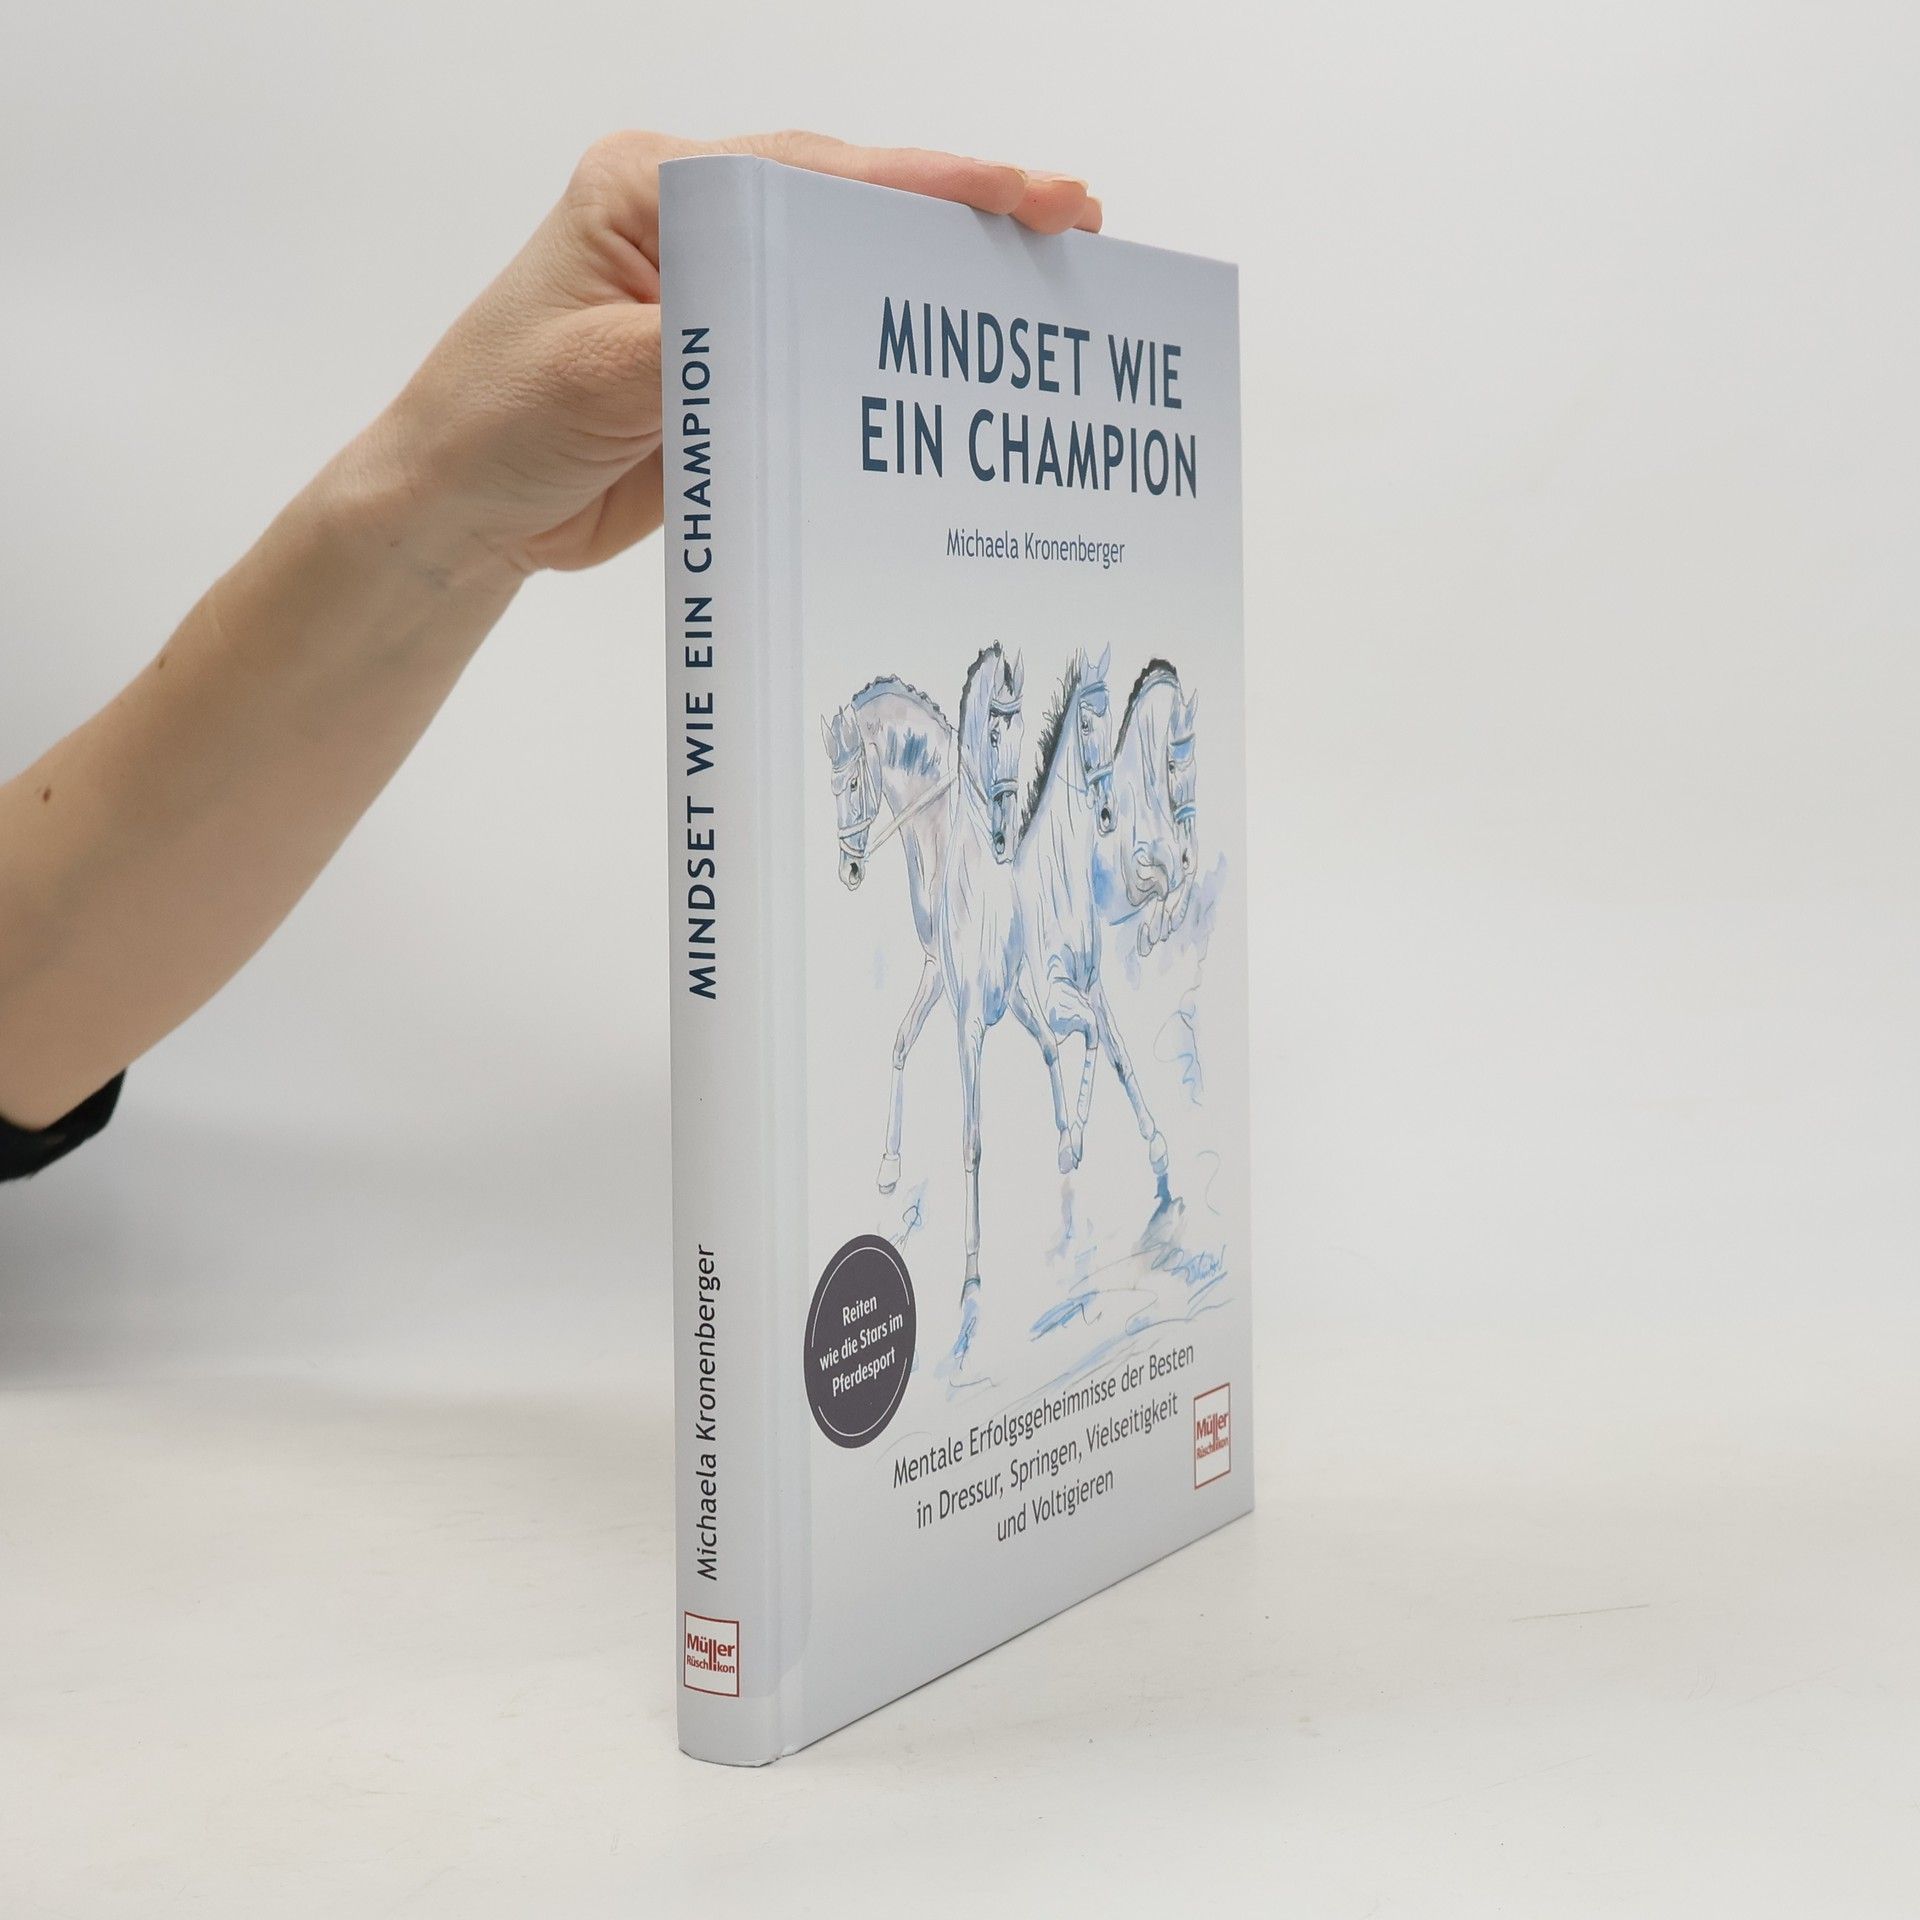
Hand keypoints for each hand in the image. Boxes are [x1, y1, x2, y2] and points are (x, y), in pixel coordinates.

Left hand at [361, 130, 1101, 576]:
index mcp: (651, 191)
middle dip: (959, 222)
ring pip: (847, 285)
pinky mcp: (732, 374)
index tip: (1025, 197)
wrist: (461, 512)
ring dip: (933, 296)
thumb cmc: (493, 422)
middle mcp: (693, 231)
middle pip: (849, 211)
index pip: (810, 173)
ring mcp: (718, 303)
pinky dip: (888, 369)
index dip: (926, 184)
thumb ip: (692, 344)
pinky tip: (955, 383)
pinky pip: (825, 362)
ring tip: (1039, 303)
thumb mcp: (589, 375)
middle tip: (1074, 231)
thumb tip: (785, 327)